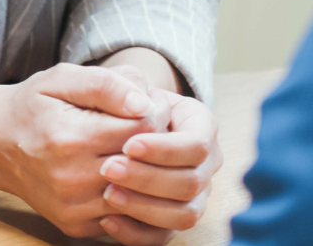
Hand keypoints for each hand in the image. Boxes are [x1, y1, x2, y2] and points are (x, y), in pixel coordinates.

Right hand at [0, 64, 162, 238]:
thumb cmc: (33, 106)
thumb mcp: (61, 79)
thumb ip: (105, 84)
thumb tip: (144, 103)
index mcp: (71, 137)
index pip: (141, 130)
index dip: (152, 114)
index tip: (145, 106)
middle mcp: (72, 179)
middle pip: (144, 165)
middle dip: (152, 144)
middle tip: (143, 127)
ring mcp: (73, 207)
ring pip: (137, 195)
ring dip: (144, 172)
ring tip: (131, 149)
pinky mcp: (75, 225)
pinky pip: (122, 216)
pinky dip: (128, 195)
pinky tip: (118, 172)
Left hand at [96, 91, 221, 244]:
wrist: (108, 121)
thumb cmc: (113, 100)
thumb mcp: (114, 82)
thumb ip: (122, 83)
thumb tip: (139, 102)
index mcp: (200, 125)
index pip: (197, 144)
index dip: (166, 149)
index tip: (129, 144)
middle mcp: (204, 163)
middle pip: (192, 182)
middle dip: (149, 178)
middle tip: (109, 169)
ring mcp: (193, 195)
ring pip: (185, 214)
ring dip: (145, 207)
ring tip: (108, 194)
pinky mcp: (173, 220)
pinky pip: (164, 237)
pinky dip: (136, 233)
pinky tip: (107, 219)